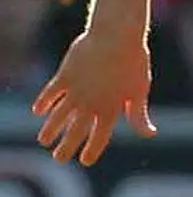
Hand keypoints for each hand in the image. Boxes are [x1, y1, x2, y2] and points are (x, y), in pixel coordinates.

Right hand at [33, 25, 155, 165]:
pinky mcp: (64, 76)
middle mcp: (90, 104)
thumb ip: (139, 115)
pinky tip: (39, 111)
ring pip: (58, 117)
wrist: (117, 35)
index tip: (85, 161)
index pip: (99, 137)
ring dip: (50, 129)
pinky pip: (50, 94)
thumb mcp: (139, 90)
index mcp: (111, 109)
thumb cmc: (133, 62)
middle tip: (59, 159)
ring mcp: (76, 91)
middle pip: (75, 132)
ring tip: (44, 140)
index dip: (92, 151)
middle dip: (66, 148)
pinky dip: (43, 103)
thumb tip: (150, 134)